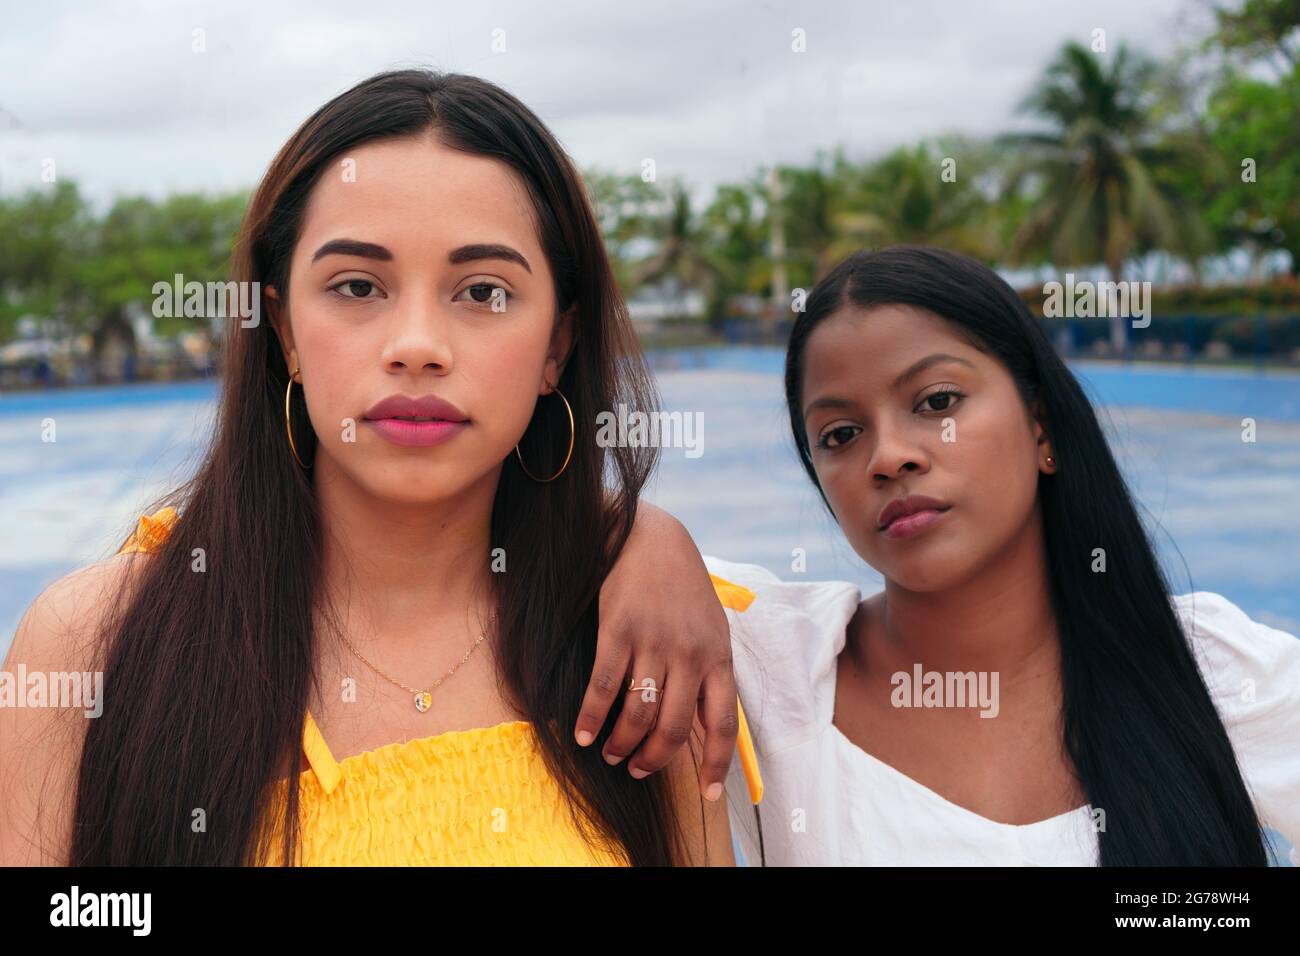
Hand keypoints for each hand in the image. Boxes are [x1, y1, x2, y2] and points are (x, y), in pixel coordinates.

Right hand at [579, 502, 737, 800]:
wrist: (650, 538)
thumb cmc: (681, 589)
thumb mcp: (710, 627)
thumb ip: (707, 672)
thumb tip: (699, 724)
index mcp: (718, 656)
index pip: (723, 723)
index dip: (717, 764)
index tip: (710, 794)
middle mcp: (690, 654)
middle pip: (673, 727)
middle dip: (654, 759)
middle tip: (638, 769)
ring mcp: (654, 642)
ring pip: (638, 714)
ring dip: (622, 743)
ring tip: (612, 754)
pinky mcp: (619, 631)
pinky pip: (604, 688)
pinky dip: (592, 718)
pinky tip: (583, 735)